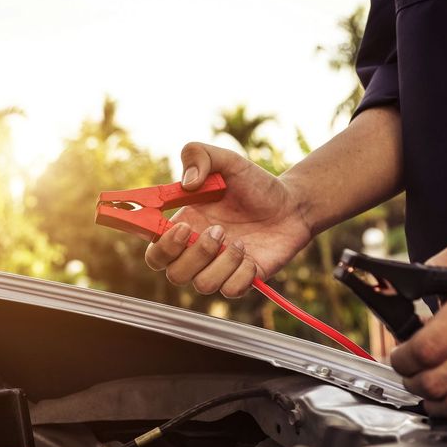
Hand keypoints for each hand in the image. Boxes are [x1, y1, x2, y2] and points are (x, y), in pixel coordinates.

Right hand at [144, 142, 311, 296]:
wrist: (291, 204)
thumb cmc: (254, 184)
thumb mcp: (226, 160)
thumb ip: (198, 155)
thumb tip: (187, 183)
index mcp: (183, 228)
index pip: (155, 254)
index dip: (161, 248)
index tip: (182, 227)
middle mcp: (197, 254)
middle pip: (174, 275)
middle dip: (195, 254)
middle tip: (218, 230)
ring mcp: (219, 269)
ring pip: (203, 285)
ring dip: (221, 262)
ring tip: (239, 240)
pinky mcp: (242, 280)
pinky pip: (230, 291)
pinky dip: (241, 273)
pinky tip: (251, 253)